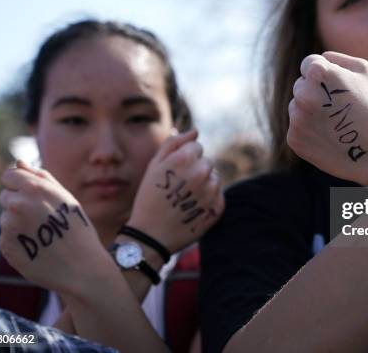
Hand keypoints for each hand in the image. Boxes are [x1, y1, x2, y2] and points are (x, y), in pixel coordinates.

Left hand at [0, 161, 108, 295]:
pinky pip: (7, 237)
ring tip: (43, 235)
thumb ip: (41, 178)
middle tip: (44, 219)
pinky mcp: (6, 246)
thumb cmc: (78, 230)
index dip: (19, 184)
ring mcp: (9, 227)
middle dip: (20, 204)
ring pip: (7, 218)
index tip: (32, 195)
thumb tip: (19, 162)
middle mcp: (17, 205)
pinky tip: (37, 247)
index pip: (9, 175)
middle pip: (6, 197)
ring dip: (19, 224)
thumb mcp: (66, 198)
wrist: (82, 268)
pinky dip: (19, 241)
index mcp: (34, 188)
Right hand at [129, 129, 223, 252]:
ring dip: (204, 184)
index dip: (183, 159)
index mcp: (184, 159)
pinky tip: (192, 208)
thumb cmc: (149, 198)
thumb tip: (195, 132)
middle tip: (179, 188)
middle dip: (195, 170)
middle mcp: (201, 172)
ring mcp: (211, 191)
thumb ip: (173, 144)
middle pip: (207, 162)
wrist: (151, 235)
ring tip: (185, 199)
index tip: (173, 174)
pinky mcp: (218, 208)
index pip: (196, 147)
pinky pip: (218, 194)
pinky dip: (208, 199)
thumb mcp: (154, 166)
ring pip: (214, 177)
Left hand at [287, 52, 367, 184]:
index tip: (336, 88)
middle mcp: (303, 94)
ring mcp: (297, 118)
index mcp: (318, 72)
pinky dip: (308, 132)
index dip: (324, 75)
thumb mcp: (363, 71)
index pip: (308, 64)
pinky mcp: (294, 139)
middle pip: (300, 86)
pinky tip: (328, 137)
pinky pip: (297, 128)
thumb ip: (337, 59)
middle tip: (338, 108)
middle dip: (315, 93)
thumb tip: (319, 59)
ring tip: (333, 124)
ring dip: (309, 112)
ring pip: (296, 108)